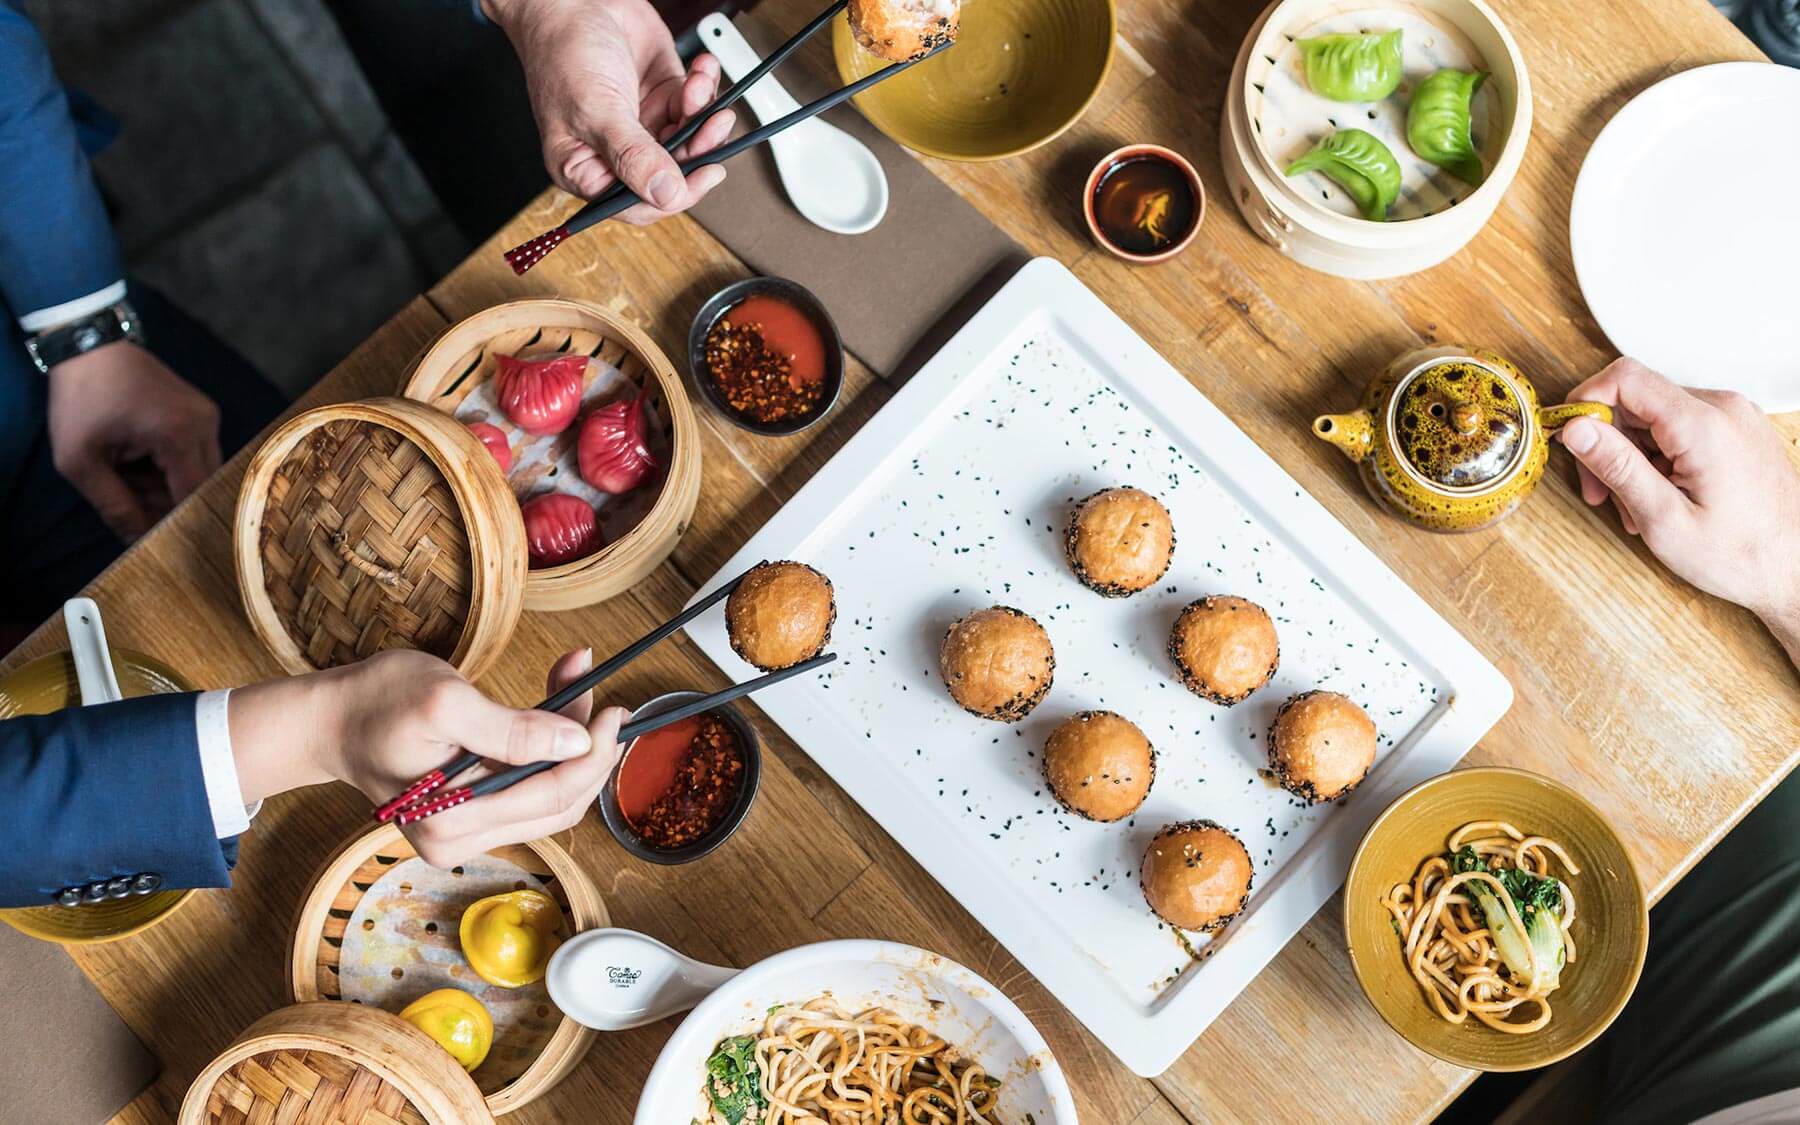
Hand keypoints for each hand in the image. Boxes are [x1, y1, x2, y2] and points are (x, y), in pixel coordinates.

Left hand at [46, 340, 221, 540]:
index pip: (193, 497)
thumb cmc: (81, 398)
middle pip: (202, 487)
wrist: (90, 345)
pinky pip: (197, 454)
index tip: (157, 541)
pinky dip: (172, 466)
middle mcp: (204, 424)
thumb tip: (138, 541)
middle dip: (169, 503)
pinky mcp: (203, 413)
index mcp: (178, 434)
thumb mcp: (81, 459)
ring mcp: (208, 416)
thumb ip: (113, 504)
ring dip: (170, 485)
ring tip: (130, 474)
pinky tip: (142, 460)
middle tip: (131, 503)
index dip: (176, 523)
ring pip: (202, 473)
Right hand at [228, 649, 628, 865]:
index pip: (553, 796)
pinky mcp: (466, 822)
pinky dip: (547, 757)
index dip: (593, 754)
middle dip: (587, 749)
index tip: (614, 710)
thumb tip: (576, 743)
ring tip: (573, 690)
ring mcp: (462, 837)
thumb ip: (512, 729)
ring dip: (571, 750)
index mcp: (452, 821)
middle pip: (559, 805)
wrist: (329, 720)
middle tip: (595, 694)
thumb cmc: (377, 700)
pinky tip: (551, 717)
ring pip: (549, 801)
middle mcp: (459, 842)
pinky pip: (527, 795)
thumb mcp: (445, 701)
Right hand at [486, 0, 735, 223]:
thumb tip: (666, 195)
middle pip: (672, 174)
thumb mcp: (597, 111)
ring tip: (699, 88)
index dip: (674, 195)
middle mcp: (617, 152)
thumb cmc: (563, 52)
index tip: (703, 175)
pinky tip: (699, 69)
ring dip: (704, 115)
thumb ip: (634, 157)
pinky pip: (695, 105)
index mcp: (588, 169)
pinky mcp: (662, 96)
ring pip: (690, 140)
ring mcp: (643, 124)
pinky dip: (703, 87)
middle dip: (697, 148)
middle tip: (713, 126)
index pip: (638, 204)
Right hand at [1560, 358, 1799, 646]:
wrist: (1796, 570)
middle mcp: (1723, 409)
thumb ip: (1617, 466)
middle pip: (1637, 401)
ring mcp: (1733, 418)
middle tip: (1600, 492)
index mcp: (1704, 426)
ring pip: (1655, 418)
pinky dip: (1658, 458)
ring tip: (1636, 507)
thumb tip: (1575, 427)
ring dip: (1632, 457)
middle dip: (1607, 443)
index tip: (1568, 435)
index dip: (1586, 402)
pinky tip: (1661, 496)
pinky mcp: (1736, 430)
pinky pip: (1680, 429)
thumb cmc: (1740, 555)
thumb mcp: (1663, 518)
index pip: (1625, 378)